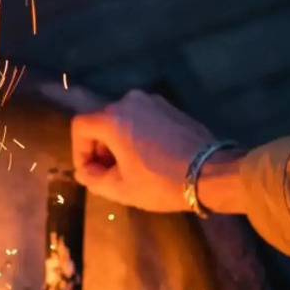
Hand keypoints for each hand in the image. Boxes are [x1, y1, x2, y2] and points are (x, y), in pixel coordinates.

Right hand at [69, 90, 216, 211]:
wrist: (211, 172)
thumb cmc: (161, 182)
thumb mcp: (121, 188)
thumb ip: (93, 179)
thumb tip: (85, 172)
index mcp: (113, 118)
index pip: (80, 126)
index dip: (79, 151)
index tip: (91, 172)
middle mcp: (130, 101)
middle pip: (101, 121)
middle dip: (99, 148)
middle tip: (109, 174)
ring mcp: (153, 101)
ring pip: (122, 120)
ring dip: (118, 142)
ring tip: (130, 167)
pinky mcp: (170, 107)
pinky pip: (142, 118)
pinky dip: (137, 135)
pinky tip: (149, 157)